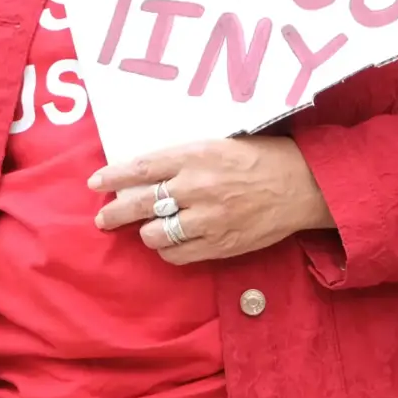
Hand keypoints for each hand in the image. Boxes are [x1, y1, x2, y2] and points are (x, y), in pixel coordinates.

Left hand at [90, 136, 334, 264]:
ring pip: (156, 234)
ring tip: (149, 229)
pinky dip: (169, 251)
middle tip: (103, 218)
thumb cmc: (263, 158)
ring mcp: (207, 218)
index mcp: (196, 156)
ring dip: (147, 233)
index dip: (113, 176)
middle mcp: (197, 187)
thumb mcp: (222, 143)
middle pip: (140, 204)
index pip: (142, 168)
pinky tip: (171, 244)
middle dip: (115, 213)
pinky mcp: (219, 243)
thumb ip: (186, 158)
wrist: (302, 185)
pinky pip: (178, 254)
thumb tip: (149, 172)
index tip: (96, 182)